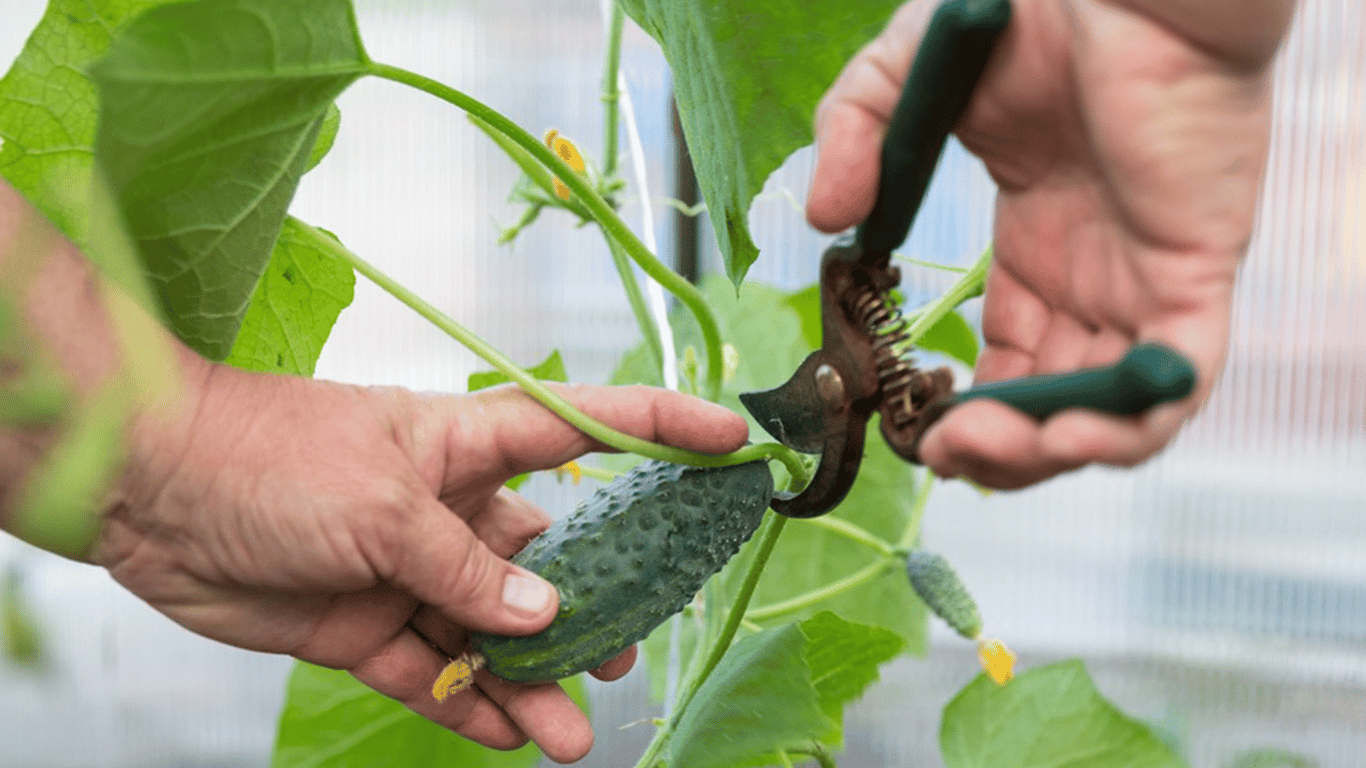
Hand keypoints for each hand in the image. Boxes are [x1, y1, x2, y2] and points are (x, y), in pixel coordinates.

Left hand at [96, 354, 747, 762]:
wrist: (151, 494)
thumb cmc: (270, 456)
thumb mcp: (382, 507)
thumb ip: (466, 568)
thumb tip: (544, 619)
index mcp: (467, 445)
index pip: (586, 427)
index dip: (664, 430)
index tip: (732, 446)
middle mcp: (451, 508)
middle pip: (549, 559)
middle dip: (595, 605)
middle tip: (631, 649)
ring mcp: (412, 570)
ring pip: (496, 633)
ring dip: (535, 680)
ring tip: (571, 733)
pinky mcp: (369, 627)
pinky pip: (437, 673)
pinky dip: (472, 706)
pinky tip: (510, 737)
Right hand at [806, 0, 1290, 488]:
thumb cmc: (1029, 6)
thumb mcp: (903, 80)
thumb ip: (852, 142)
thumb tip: (820, 223)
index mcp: (1042, 244)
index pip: (1011, 359)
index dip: (964, 408)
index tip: (913, 428)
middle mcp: (1098, 274)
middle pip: (1055, 401)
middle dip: (1000, 449)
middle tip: (940, 453)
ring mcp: (1147, 275)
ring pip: (1115, 410)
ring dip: (1049, 453)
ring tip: (977, 449)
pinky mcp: (1195, 266)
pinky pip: (1178, 376)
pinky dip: (1127, 424)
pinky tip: (1062, 434)